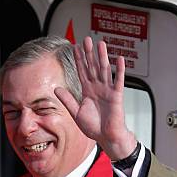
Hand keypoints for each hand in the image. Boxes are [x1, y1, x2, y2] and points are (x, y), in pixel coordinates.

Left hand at [54, 36, 135, 160]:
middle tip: (86, 39)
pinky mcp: (117, 96)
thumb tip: (56, 89)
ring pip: (104, 70)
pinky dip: (119, 70)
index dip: (79, 60)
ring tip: (100, 44)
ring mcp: (107, 90)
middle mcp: (97, 88)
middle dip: (89, 53)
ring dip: (102, 57)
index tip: (75, 47)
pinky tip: (119, 59)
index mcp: (87, 91)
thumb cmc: (94, 127)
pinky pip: (118, 81)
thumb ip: (67, 100)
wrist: (106, 137)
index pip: (82, 71)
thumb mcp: (76, 113)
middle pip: (92, 67)